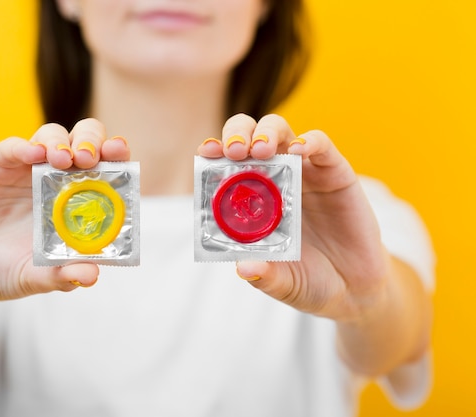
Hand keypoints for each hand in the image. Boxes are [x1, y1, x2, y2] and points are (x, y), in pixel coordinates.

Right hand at [0, 119, 129, 303]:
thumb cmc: (5, 270)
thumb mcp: (35, 278)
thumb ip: (62, 276)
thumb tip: (92, 275)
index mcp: (77, 200)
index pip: (106, 169)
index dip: (116, 157)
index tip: (120, 154)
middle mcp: (56, 178)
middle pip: (84, 141)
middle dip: (92, 141)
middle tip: (90, 157)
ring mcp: (25, 168)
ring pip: (51, 136)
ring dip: (61, 142)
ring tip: (63, 158)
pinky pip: (12, 147)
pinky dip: (24, 146)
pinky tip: (32, 154)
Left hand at [197, 113, 388, 321]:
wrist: (356, 290)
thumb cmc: (310, 282)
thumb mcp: (283, 284)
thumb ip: (265, 276)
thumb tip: (243, 269)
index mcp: (252, 201)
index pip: (226, 166)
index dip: (214, 153)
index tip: (206, 152)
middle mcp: (274, 180)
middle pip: (250, 138)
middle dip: (237, 135)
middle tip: (235, 150)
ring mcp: (304, 173)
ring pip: (281, 132)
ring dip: (267, 133)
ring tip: (260, 149)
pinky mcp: (336, 173)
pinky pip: (322, 145)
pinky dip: (310, 141)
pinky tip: (299, 150)